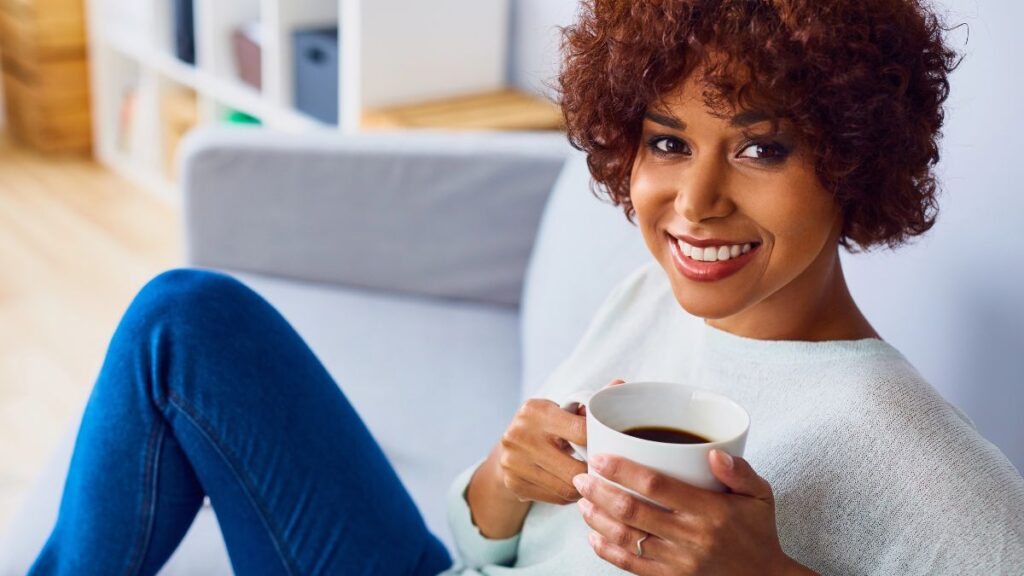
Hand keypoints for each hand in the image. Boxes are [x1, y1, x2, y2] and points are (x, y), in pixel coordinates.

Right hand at [495, 379, 625, 504]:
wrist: (506, 449)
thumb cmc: (544, 426)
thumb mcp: (561, 411)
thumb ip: (589, 404)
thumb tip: (620, 384)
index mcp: (536, 411)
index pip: (581, 431)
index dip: (600, 442)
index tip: (610, 447)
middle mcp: (520, 435)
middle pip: (575, 467)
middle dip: (594, 471)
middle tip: (605, 470)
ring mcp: (513, 461)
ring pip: (567, 487)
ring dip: (585, 487)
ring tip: (592, 480)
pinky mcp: (513, 483)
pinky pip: (555, 498)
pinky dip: (569, 495)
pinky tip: (573, 486)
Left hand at [573, 450, 815, 574]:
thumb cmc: (758, 531)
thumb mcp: (760, 495)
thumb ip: (740, 470)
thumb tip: (714, 452)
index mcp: (709, 511)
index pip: (656, 486)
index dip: (623, 470)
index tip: (600, 458)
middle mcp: (690, 537)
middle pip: (632, 511)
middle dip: (600, 492)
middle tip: (582, 477)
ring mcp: (678, 562)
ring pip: (627, 539)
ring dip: (598, 519)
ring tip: (581, 502)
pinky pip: (632, 566)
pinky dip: (608, 551)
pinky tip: (593, 535)